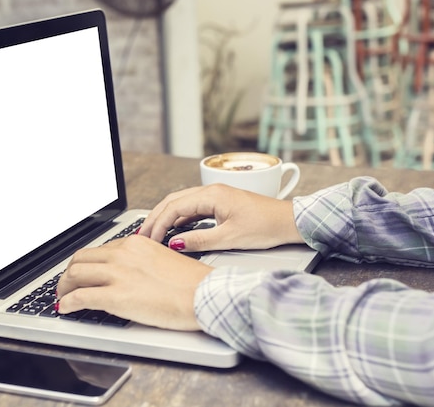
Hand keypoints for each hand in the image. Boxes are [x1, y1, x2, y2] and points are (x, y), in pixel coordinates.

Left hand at [56, 234, 212, 330]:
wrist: (204, 296)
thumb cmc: (191, 283)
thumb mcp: (163, 259)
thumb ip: (141, 261)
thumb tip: (128, 274)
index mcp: (135, 243)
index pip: (100, 250)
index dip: (86, 263)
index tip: (83, 272)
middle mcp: (122, 254)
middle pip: (81, 259)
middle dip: (69, 273)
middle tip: (66, 284)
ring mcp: (117, 274)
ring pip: (75, 275)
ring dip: (63, 287)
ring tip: (63, 297)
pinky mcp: (115, 296)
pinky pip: (80, 297)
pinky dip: (67, 303)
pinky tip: (65, 308)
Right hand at [138, 184, 303, 251]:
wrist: (289, 222)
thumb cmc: (266, 227)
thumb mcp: (229, 238)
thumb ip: (199, 240)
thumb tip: (176, 243)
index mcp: (212, 195)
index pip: (174, 207)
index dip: (158, 224)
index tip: (149, 239)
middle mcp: (212, 191)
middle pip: (173, 201)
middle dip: (155, 218)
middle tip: (143, 235)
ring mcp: (216, 196)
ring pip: (182, 203)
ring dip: (166, 217)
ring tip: (153, 232)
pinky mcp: (221, 203)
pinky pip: (193, 207)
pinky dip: (179, 217)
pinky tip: (174, 229)